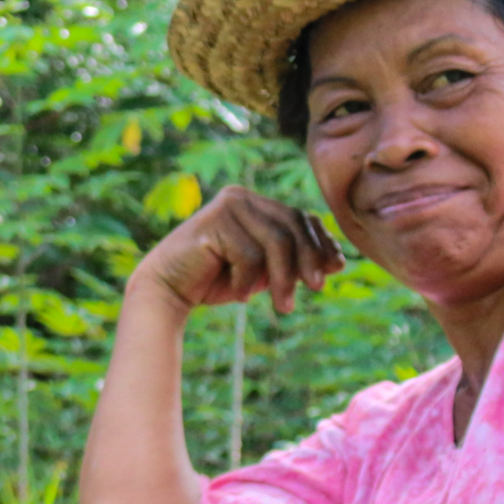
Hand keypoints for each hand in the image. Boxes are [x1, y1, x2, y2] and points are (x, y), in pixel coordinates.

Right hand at [132, 186, 341, 318]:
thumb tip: (337, 261)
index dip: (322, 242)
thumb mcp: (263, 271)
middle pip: (292, 226)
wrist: (166, 291)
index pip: (299, 217)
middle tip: (317, 289)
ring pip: (276, 241)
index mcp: (254, 202)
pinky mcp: (213, 223)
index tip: (336, 269)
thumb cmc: (216, 281)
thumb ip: (292, 261)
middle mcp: (241, 197)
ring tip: (284, 306)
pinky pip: (249, 255)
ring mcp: (227, 206)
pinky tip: (238, 297)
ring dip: (284, 278)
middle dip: (309, 261)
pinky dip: (248, 282)